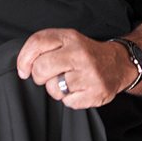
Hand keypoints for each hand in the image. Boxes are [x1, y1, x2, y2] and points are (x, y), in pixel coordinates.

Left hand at [16, 28, 133, 108]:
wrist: (118, 64)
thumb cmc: (85, 54)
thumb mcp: (67, 40)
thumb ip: (46, 47)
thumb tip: (24, 66)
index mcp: (69, 38)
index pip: (36, 42)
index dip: (24, 59)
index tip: (24, 69)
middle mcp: (79, 53)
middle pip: (41, 68)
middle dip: (38, 77)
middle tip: (47, 77)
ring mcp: (89, 73)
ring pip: (53, 88)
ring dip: (56, 89)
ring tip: (66, 83)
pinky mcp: (96, 92)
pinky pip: (68, 102)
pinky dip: (69, 99)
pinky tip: (78, 90)